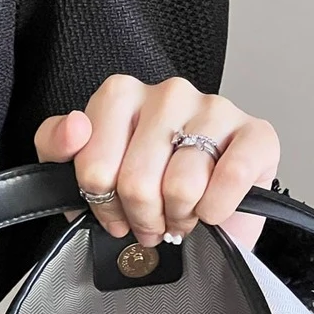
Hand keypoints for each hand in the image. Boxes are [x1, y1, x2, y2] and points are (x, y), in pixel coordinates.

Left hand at [33, 74, 279, 252]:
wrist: (206, 221)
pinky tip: (211, 211)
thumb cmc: (145, 194)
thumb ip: (55, 148)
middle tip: (151, 222)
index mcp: (122, 95)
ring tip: (180, 216)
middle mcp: (169, 92)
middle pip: (136, 181)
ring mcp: (215, 108)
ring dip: (179, 217)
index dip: (102, 204)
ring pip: (181, 186)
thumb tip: (75, 127)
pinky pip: (231, 178)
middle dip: (143, 217)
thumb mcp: (81, 176)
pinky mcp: (257, 135)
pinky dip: (216, 209)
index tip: (113, 212)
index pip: (93, 165)